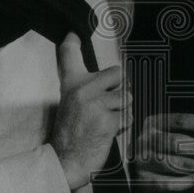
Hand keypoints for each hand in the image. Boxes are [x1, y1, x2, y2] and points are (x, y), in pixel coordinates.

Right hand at [50, 32, 130, 189]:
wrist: (66, 159)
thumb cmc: (71, 132)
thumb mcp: (71, 102)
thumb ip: (86, 86)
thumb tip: (114, 72)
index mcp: (71, 84)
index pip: (68, 56)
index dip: (71, 43)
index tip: (72, 33)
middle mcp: (82, 90)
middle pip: (118, 73)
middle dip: (119, 89)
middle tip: (108, 104)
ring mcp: (95, 104)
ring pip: (126, 97)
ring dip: (122, 111)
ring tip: (106, 121)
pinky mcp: (108, 120)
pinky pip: (127, 116)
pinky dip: (122, 125)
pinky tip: (107, 131)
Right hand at [132, 113, 193, 192]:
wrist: (139, 173)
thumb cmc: (163, 149)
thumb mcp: (174, 133)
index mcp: (154, 123)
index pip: (182, 121)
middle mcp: (146, 140)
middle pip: (177, 142)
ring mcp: (142, 161)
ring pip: (174, 164)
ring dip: (193, 166)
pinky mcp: (144, 181)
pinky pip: (170, 183)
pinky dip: (186, 182)